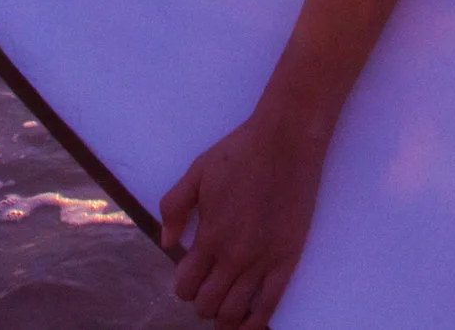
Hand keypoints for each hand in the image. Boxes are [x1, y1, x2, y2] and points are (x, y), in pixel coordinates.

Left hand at [159, 106, 327, 329]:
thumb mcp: (196, 173)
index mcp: (208, 236)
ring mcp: (262, 262)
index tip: (189, 278)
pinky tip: (250, 326)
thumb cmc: (239, 152)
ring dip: (225, 318)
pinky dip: (256, 324)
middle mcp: (233, 257)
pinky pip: (271, 306)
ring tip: (225, 310)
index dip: (183, 288)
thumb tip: (166, 242)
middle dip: (202, 303)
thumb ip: (174, 208)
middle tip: (208, 291)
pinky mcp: (288, 261)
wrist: (286, 142)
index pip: (185, 285)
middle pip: (208, 305)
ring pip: (235, 313)